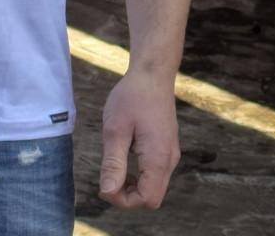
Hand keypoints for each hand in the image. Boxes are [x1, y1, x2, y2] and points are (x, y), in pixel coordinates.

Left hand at [98, 69, 180, 209]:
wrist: (152, 74)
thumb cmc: (132, 97)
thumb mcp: (115, 129)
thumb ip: (113, 162)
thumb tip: (108, 192)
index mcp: (158, 158)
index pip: (147, 199)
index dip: (123, 200)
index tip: (103, 185)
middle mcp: (170, 160)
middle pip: (151, 197)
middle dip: (127, 195)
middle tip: (106, 177)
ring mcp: (170, 154)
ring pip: (153, 185)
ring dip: (132, 184)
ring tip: (113, 166)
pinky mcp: (166, 147)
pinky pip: (155, 172)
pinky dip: (139, 174)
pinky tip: (124, 156)